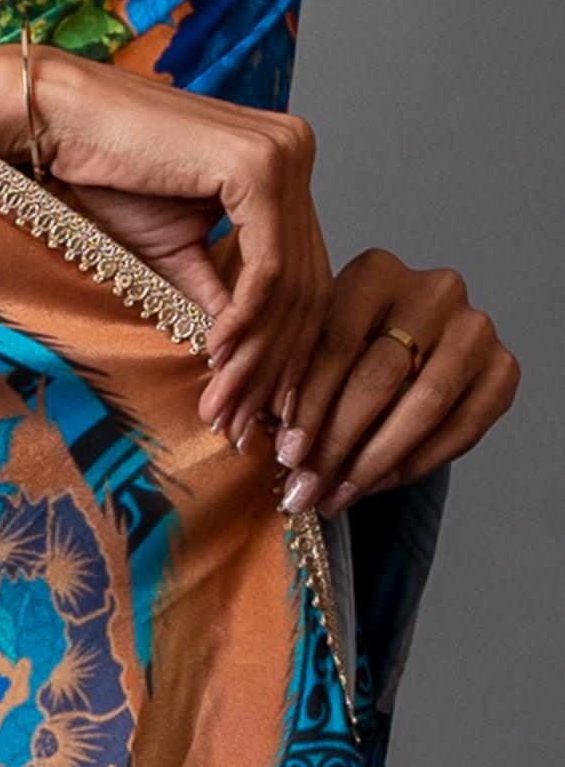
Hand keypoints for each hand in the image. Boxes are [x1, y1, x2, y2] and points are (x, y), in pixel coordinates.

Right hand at [0, 41, 334, 445]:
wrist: (57, 122)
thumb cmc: (105, 177)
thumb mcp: (175, 252)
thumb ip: (220, 297)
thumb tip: (252, 369)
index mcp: (282, 163)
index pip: (302, 270)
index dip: (284, 348)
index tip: (259, 409)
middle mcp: (296, 149)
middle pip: (306, 281)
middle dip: (274, 365)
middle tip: (244, 424)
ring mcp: (285, 153)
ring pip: (291, 282)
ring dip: (258, 357)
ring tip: (226, 408)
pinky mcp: (260, 166)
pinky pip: (268, 266)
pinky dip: (246, 321)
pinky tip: (217, 359)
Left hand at [267, 246, 521, 514]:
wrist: (419, 338)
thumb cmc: (354, 340)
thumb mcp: (320, 337)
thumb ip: (298, 374)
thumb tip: (264, 433)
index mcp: (378, 270)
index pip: (337, 341)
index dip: (309, 402)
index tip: (286, 453)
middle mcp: (435, 291)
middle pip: (380, 376)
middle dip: (337, 441)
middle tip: (306, 485)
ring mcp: (475, 330)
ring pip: (422, 406)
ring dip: (373, 461)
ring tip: (334, 496)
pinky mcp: (503, 370)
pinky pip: (460, 430)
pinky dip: (413, 464)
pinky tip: (375, 485)